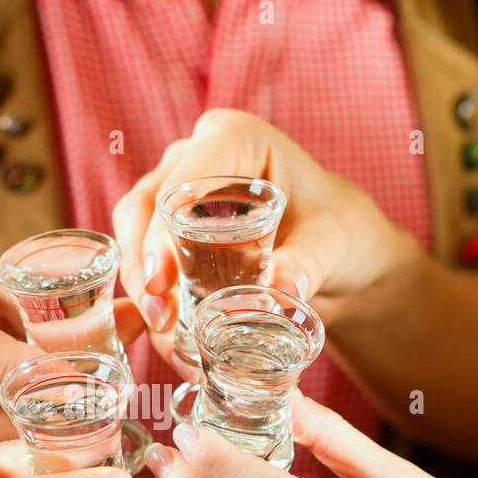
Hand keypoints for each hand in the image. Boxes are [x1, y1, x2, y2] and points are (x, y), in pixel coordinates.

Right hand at [111, 108, 418, 371]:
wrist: (343, 261)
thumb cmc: (342, 232)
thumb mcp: (334, 242)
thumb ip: (309, 261)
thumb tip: (283, 291)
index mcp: (233, 138)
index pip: (179, 182)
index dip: (159, 232)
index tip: (160, 282)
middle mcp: (196, 159)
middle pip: (142, 210)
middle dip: (142, 267)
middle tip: (160, 318)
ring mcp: (179, 197)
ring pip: (134, 240)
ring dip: (141, 291)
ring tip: (166, 337)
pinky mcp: (174, 235)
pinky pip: (147, 264)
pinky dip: (152, 302)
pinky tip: (167, 338)